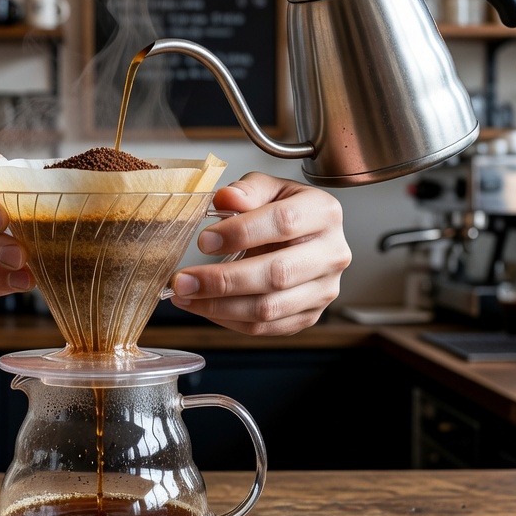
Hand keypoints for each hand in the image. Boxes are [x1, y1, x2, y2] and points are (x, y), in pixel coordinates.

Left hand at [168, 172, 350, 334]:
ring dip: (219, 306)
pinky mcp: (309, 315)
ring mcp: (324, 290)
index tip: (204, 240)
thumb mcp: (268, 188)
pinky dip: (228, 320)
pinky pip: (266, 327)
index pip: (283, 223)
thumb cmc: (284, 209)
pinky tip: (203, 307)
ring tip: (185, 295)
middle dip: (223, 280)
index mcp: (324, 213)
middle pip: (277, 274)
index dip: (241, 232)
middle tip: (183, 280)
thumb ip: (247, 190)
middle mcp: (332, 254)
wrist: (306, 236)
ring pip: (269, 308)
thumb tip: (226, 199)